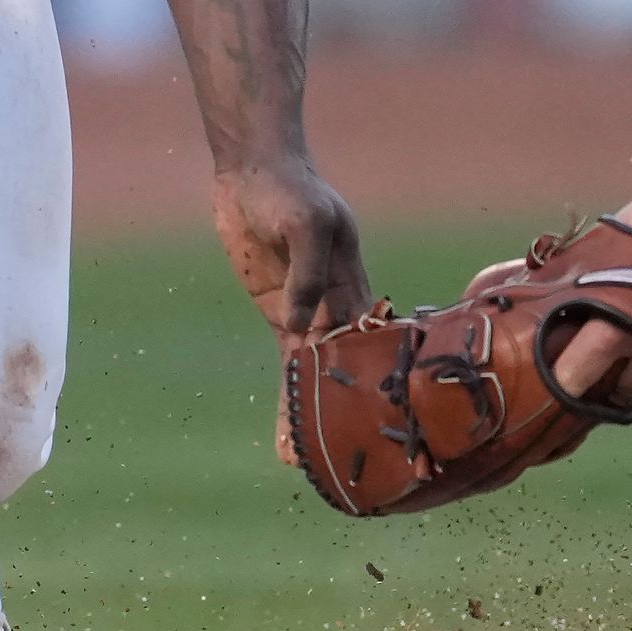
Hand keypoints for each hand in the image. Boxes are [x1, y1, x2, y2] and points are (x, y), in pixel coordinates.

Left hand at [215, 158, 373, 464]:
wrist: (253, 171)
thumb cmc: (288, 189)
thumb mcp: (306, 224)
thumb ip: (306, 275)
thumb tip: (300, 327)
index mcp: (354, 278)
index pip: (368, 333)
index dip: (372, 369)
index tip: (378, 407)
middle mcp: (336, 300)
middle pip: (344, 360)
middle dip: (344, 403)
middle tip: (344, 452)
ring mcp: (306, 308)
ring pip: (314, 369)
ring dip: (311, 411)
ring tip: (305, 458)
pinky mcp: (277, 312)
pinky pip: (286, 359)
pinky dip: (286, 393)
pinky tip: (284, 429)